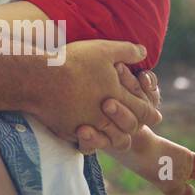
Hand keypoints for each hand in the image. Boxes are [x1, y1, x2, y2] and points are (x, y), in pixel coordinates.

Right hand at [32, 40, 161, 150]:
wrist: (38, 79)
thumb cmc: (72, 62)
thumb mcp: (103, 50)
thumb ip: (127, 51)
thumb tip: (144, 51)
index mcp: (118, 97)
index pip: (143, 110)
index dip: (150, 113)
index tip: (156, 115)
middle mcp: (106, 116)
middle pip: (129, 130)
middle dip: (134, 128)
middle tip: (137, 128)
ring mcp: (88, 126)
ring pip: (111, 141)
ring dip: (115, 138)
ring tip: (114, 134)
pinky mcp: (70, 132)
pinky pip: (86, 143)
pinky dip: (91, 141)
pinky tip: (89, 134)